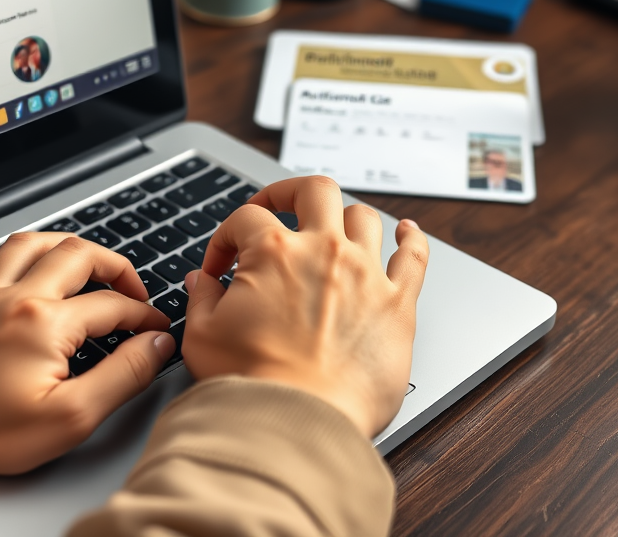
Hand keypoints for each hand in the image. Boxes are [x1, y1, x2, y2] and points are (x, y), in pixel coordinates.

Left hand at [0, 233, 174, 473]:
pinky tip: (15, 280)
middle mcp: (10, 297)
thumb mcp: (72, 417)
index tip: (156, 329)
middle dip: (114, 267)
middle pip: (77, 254)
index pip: (112, 304)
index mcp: (44, 322)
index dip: (143, 315)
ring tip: (84, 264)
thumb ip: (124, 374)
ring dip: (63, 248)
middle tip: (131, 290)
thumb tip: (157, 343)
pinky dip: (3, 265)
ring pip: (26, 244)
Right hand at [183, 176, 428, 437]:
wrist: (297, 425)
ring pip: (363, 217)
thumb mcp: (203, 336)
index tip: (221, 269)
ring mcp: (366, 273)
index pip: (245, 219)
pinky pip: (415, 256)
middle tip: (278, 209)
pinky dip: (412, 238)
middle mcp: (324, 251)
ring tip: (334, 228)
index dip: (225, 239)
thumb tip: (202, 281)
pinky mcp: (397, 304)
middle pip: (314, 191)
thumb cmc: (251, 386)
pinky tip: (407, 231)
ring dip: (345, 218)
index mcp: (274, 252)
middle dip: (290, 193)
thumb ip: (203, 299)